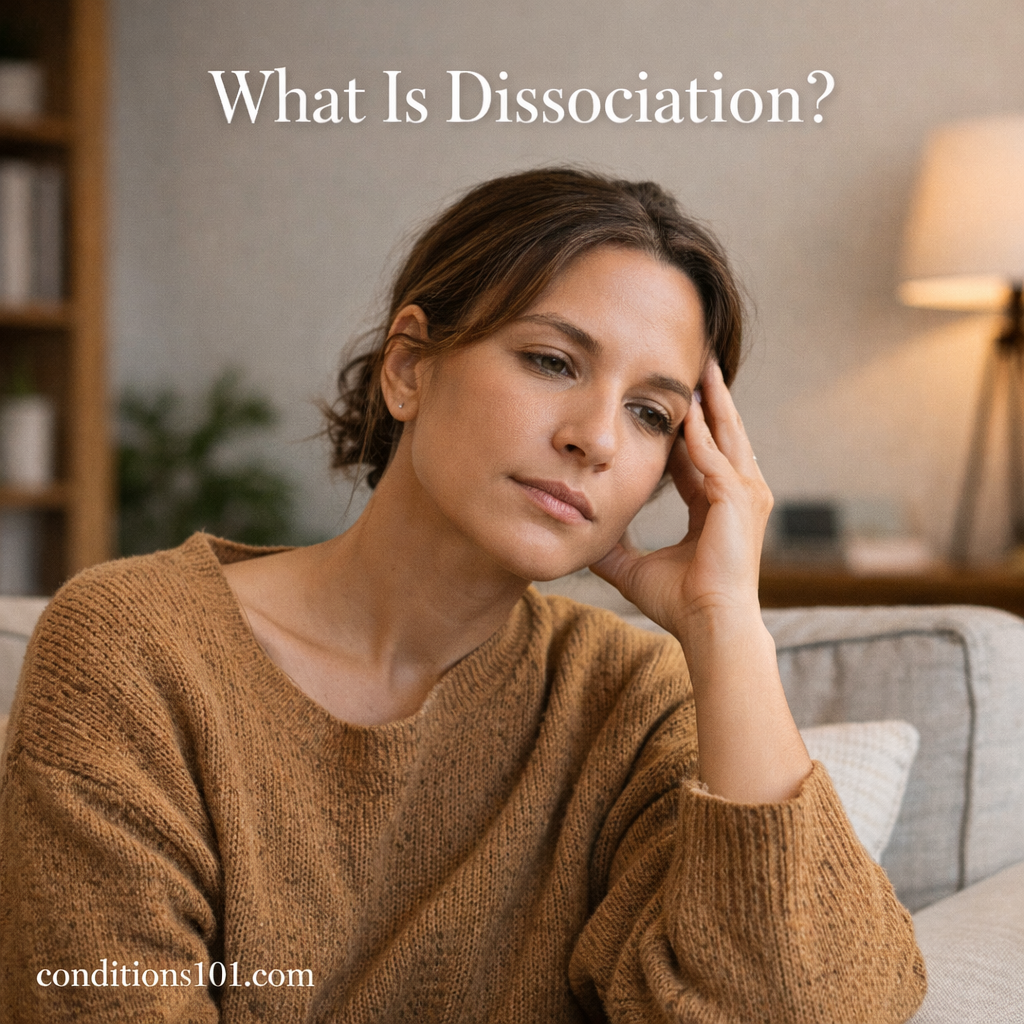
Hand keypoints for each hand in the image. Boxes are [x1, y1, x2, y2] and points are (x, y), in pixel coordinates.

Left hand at [590, 361, 772, 636]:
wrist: (708, 626)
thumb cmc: (679, 603)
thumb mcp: (633, 566)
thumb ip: (612, 546)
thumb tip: (580, 535)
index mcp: (717, 505)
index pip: (700, 453)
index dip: (685, 425)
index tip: (667, 398)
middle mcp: (737, 494)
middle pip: (723, 432)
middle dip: (711, 396)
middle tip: (699, 359)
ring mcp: (744, 496)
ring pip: (727, 434)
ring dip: (713, 399)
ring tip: (702, 366)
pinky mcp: (737, 501)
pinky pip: (714, 457)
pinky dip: (700, 433)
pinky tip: (685, 410)